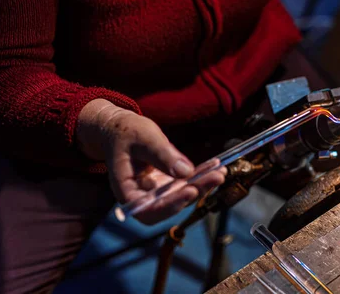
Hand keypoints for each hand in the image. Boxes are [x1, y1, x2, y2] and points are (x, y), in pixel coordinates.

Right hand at [76, 99, 225, 223]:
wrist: (120, 129)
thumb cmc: (125, 132)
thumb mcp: (143, 138)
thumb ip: (162, 155)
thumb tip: (186, 172)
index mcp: (126, 192)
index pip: (148, 210)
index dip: (170, 205)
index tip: (190, 190)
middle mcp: (142, 197)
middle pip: (170, 204)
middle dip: (195, 191)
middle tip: (216, 177)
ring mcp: (156, 191)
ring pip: (181, 195)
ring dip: (203, 185)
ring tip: (220, 172)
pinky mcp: (167, 183)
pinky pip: (185, 184)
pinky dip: (201, 176)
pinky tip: (216, 167)